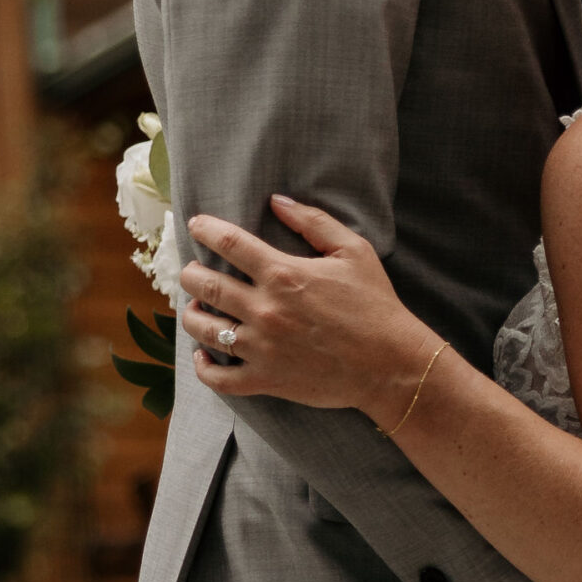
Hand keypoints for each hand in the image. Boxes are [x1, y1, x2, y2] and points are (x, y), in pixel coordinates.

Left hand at [177, 198, 423, 424]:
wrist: (391, 363)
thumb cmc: (376, 305)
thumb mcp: (354, 251)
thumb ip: (314, 221)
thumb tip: (277, 201)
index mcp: (284, 273)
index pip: (228, 242)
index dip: (205, 229)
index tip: (196, 225)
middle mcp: (265, 308)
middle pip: (204, 285)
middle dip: (190, 273)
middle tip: (192, 271)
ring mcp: (262, 347)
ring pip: (203, 330)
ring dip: (192, 315)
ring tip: (196, 309)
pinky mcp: (266, 379)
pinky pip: (219, 378)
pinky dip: (204, 367)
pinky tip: (204, 356)